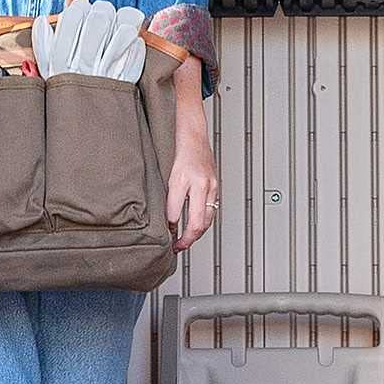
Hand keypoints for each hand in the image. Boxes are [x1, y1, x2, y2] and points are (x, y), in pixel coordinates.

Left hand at [167, 136, 219, 251]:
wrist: (194, 137)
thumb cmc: (179, 152)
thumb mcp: (167, 176)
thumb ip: (168, 199)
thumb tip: (167, 221)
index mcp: (185, 180)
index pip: (176, 214)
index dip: (171, 230)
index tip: (166, 238)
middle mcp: (201, 185)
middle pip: (197, 223)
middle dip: (187, 239)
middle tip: (178, 247)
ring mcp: (212, 187)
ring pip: (207, 220)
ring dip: (197, 234)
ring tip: (185, 241)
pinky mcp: (216, 188)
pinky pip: (211, 211)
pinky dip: (203, 222)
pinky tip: (196, 227)